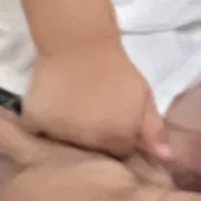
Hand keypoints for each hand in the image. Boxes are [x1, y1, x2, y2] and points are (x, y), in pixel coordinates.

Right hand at [22, 41, 161, 161]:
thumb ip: (154, 130)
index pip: (119, 157)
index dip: (116, 144)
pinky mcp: (36, 122)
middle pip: (91, 156)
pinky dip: (41, 131)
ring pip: (64, 148)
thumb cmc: (116, 69)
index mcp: (120, 138)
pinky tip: (50, 117)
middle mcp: (90, 143)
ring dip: (68, 139)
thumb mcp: (144, 96)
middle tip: (90, 122)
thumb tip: (165, 158)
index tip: (112, 131)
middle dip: (93, 144)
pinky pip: (37, 137)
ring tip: (71, 119)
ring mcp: (61, 134)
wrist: (80, 43)